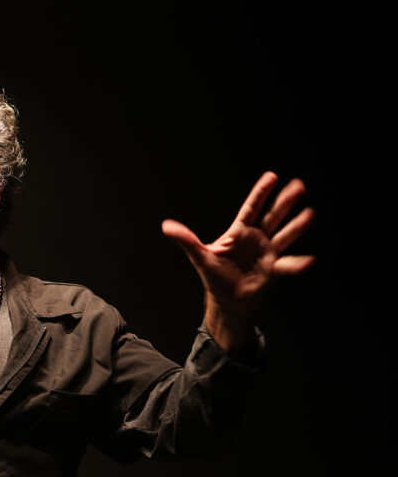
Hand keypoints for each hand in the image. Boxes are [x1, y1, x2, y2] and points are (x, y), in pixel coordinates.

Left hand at [161, 171, 313, 350]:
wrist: (227, 300)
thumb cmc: (214, 276)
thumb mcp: (200, 256)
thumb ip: (186, 240)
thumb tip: (166, 226)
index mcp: (239, 232)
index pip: (251, 208)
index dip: (261, 193)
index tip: (272, 176)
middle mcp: (256, 238)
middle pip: (272, 216)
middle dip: (284, 202)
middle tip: (298, 185)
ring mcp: (268, 252)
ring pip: (284, 235)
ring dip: (296, 225)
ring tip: (309, 213)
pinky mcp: (274, 269)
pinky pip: (288, 265)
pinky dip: (298, 264)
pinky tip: (309, 261)